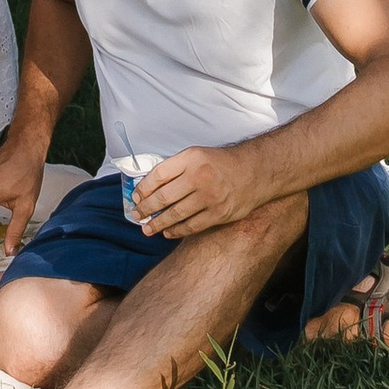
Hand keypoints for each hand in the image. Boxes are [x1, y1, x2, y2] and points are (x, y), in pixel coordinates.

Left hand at [129, 143, 259, 238]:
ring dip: (158, 223)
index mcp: (191, 158)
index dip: (144, 188)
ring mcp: (210, 197)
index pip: (159, 175)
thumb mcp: (197, 155)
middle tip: (136, 215)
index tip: (136, 197)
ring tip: (147, 228)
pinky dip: (177, 231)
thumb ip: (176, 168)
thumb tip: (151, 186)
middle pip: (165, 196)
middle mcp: (199, 177)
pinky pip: (192, 226)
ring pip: (176, 214)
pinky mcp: (219, 214)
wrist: (253, 172)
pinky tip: (168, 232)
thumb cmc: (221, 163)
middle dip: (147, 208)